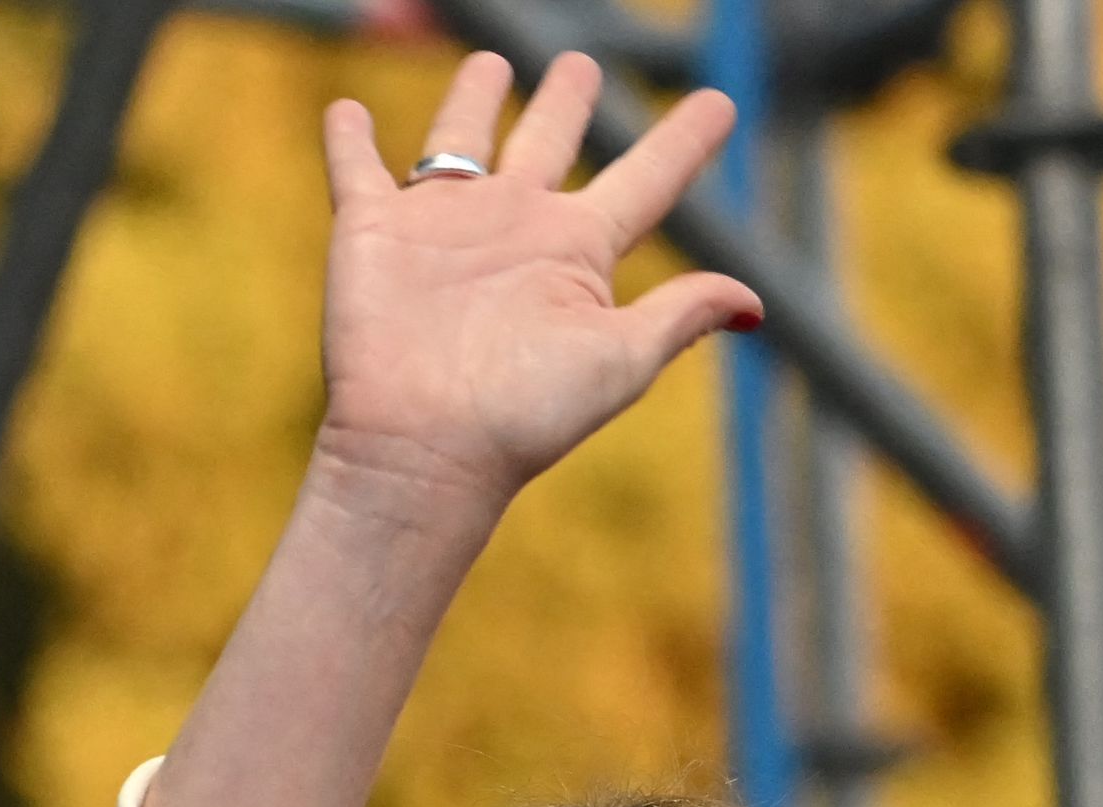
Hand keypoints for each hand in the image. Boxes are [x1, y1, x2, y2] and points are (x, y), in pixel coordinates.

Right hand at [313, 53, 758, 512]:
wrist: (423, 446)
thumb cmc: (523, 413)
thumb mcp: (620, 359)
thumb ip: (681, 314)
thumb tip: (756, 307)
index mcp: (578, 251)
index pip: (646, 181)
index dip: (684, 142)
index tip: (721, 104)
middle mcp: (514, 227)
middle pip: (548, 140)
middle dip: (565, 100)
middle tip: (581, 64)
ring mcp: (441, 226)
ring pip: (460, 140)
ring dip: (471, 99)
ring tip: (490, 64)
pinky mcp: (373, 231)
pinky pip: (358, 170)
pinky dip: (348, 140)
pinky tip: (346, 111)